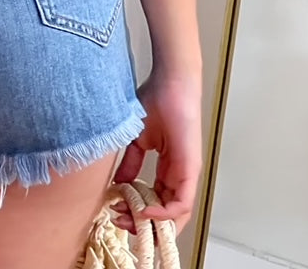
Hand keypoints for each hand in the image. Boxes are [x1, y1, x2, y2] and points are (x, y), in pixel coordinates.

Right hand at [111, 69, 201, 234]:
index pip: (157, 202)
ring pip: (176, 215)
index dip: (137, 212)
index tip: (116, 211)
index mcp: (169, 169)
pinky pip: (182, 203)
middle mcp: (180, 175)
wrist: (171, 82)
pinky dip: (165, 214)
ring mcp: (187, 174)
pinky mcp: (190, 169)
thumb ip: (131, 163)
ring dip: (152, 223)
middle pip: (167, 215)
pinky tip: (146, 213)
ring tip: (130, 221)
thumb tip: (119, 184)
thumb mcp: (138, 139)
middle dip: (142, 224)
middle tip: (120, 223)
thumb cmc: (156, 101)